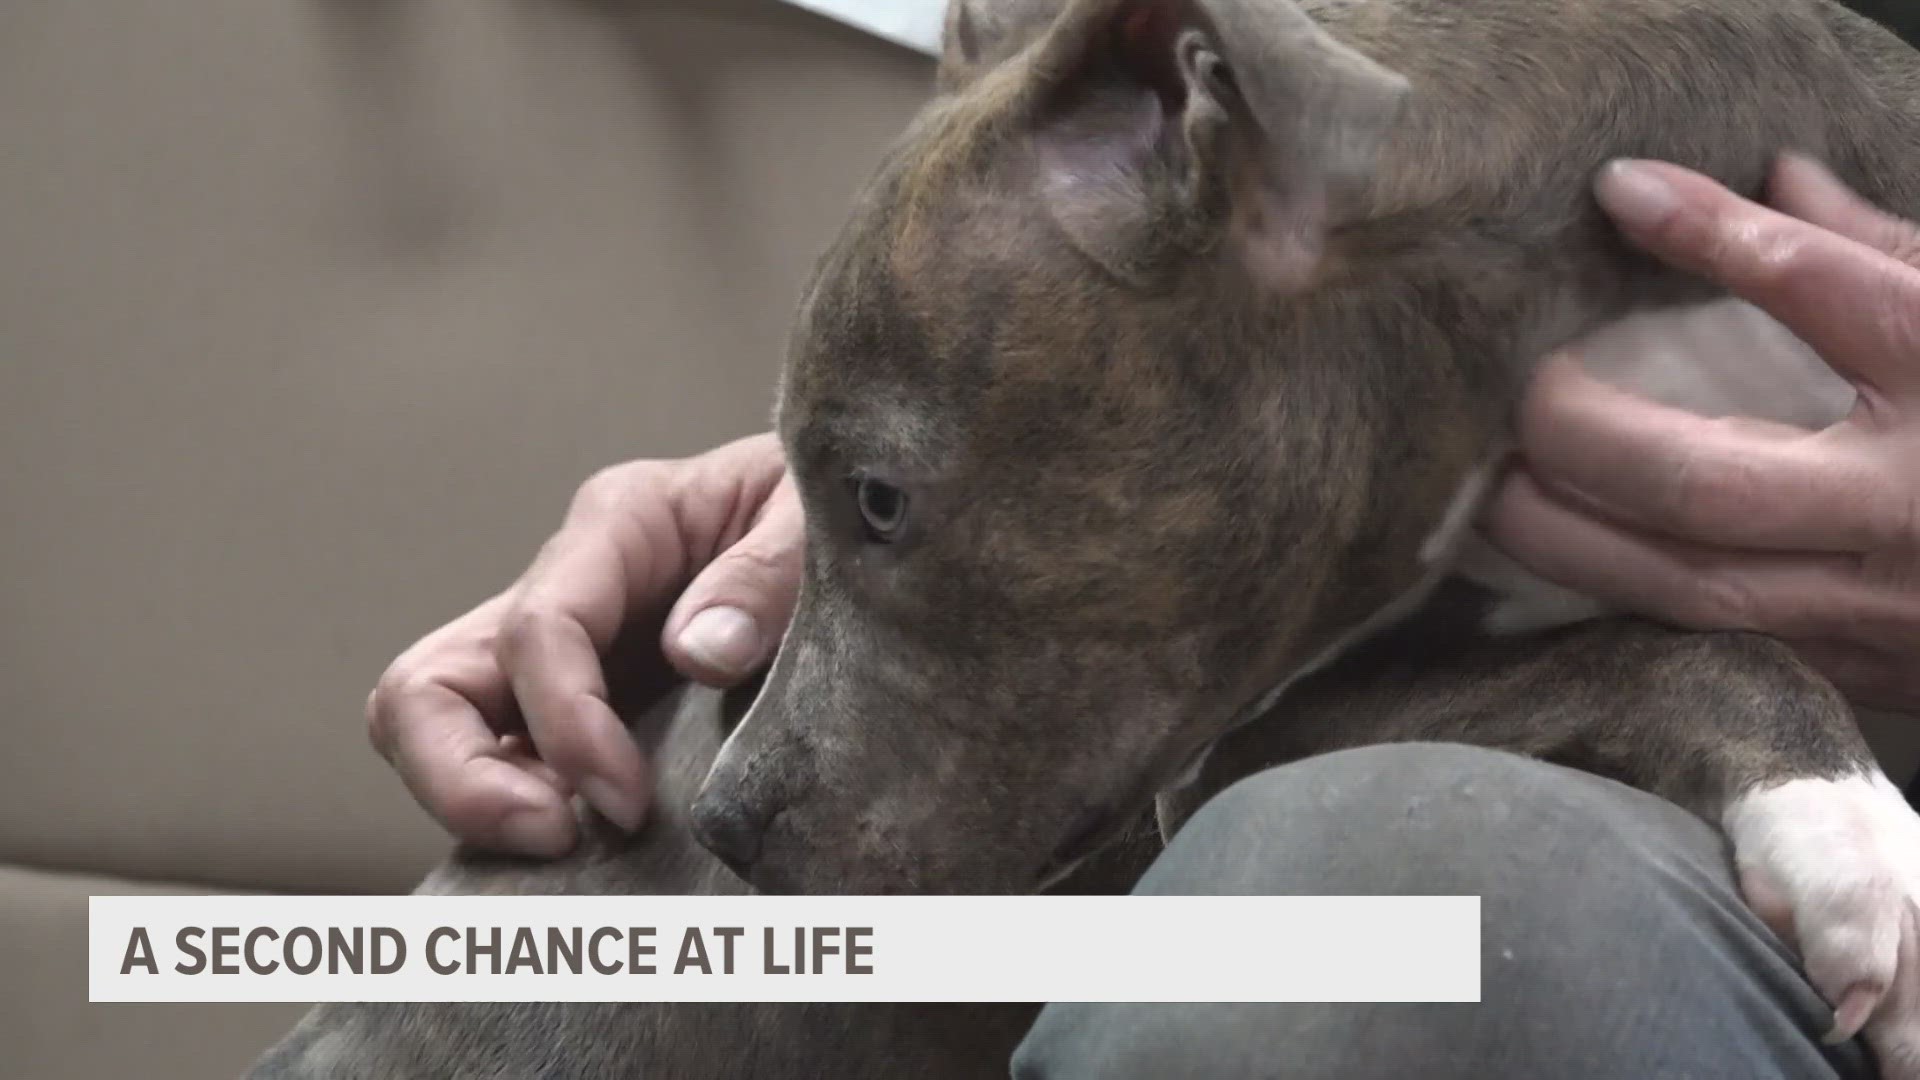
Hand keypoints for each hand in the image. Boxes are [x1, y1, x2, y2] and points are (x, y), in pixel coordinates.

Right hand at [365, 433, 804, 855]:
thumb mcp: (817, 516)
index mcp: (622, 524)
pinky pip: (502, 767)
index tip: (625, 800)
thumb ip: (767, 573)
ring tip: (567, 850)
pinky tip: (591, 855)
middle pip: (429, 685)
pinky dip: (518, 816)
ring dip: (477, 803)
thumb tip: (698, 650)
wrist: (864, 520)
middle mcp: (569, 588)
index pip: (539, 627)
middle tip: (558, 838)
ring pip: (435, 730)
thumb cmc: (836, 508)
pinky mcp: (577, 713)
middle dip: (462, 777)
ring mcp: (560, 656)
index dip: (566, 724)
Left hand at [1485, 154, 1919, 711]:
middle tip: (1513, 392)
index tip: (1617, 188)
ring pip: (1688, 590)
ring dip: (1569, 543)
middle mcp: (1912, 505)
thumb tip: (1772, 176)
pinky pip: (1716, 641)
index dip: (1714, 234)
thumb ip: (1881, 251)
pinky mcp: (1866, 670)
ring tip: (1489, 493)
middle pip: (1708, 483)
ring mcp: (1885, 605)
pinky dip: (1628, 602)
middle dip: (1585, 439)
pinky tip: (1564, 567)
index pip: (1828, 291)